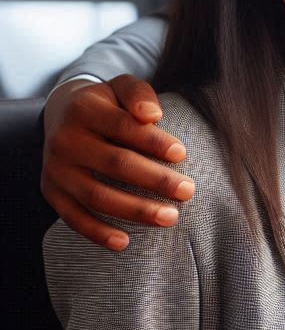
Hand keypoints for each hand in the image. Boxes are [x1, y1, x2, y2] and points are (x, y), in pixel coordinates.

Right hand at [41, 75, 192, 249]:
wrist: (63, 114)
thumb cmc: (107, 104)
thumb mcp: (122, 87)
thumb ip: (139, 95)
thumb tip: (153, 115)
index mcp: (84, 110)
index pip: (123, 126)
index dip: (153, 141)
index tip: (182, 154)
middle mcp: (65, 140)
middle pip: (115, 164)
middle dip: (155, 180)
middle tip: (188, 191)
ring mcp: (56, 169)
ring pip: (97, 195)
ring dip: (136, 210)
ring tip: (171, 217)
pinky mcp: (52, 192)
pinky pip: (73, 217)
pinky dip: (97, 233)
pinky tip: (124, 242)